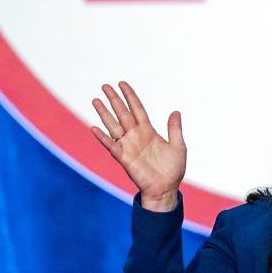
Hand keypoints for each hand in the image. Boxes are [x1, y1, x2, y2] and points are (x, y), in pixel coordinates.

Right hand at [90, 81, 185, 210]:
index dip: (130, 96)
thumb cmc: (172, 169)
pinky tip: (93, 128)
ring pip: (113, 125)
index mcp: (148, 131)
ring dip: (104, 113)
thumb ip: (174, 129)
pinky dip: (102, 137)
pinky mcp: (123, 157)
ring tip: (95, 100)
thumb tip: (175, 111)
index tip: (122, 83)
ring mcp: (128, 145)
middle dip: (114, 99)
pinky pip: (110, 145)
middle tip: (105, 86)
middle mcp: (136, 135)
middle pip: (122, 113)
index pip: (137, 109)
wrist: (165, 189)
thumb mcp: (178, 146)